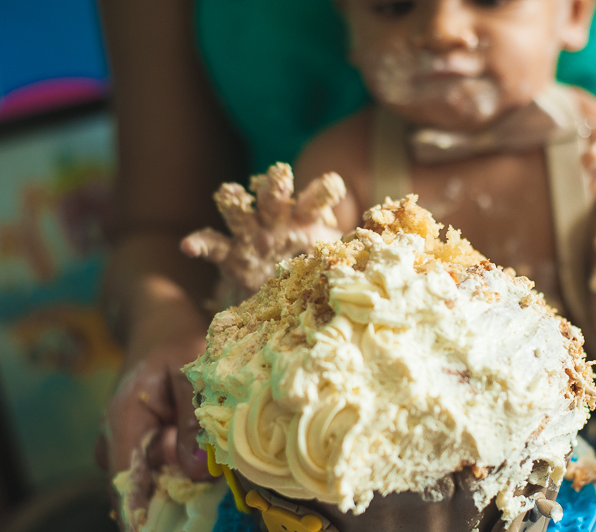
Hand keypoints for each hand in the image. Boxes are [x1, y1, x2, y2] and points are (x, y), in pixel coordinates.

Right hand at [95, 296, 211, 531]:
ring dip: (181, 496)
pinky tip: (212, 483)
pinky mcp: (144, 448)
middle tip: (210, 528)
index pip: (123, 485)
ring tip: (218, 505)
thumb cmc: (176, 341)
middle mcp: (116, 441)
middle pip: (140, 493)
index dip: (137, 524)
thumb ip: (192, 418)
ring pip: (152, 486)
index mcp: (122, 423)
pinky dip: (183, 483)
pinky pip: (160, 476)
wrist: (159, 323)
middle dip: (171, 512)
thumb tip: (194, 472)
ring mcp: (128, 447)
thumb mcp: (191, 369)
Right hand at [180, 163, 345, 306]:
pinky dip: (200, 243)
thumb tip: (407, 255)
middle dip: (276, 182)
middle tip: (279, 175)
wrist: (280, 292)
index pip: (316, 197)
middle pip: (274, 192)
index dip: (324, 190)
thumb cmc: (313, 268)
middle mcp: (277, 219)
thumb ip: (361, 254)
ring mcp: (251, 234)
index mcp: (306, 217)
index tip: (335, 186)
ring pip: (238, 209)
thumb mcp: (337, 261)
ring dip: (234, 199)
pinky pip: (213, 245)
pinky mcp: (231, 254)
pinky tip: (188, 246)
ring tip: (230, 193)